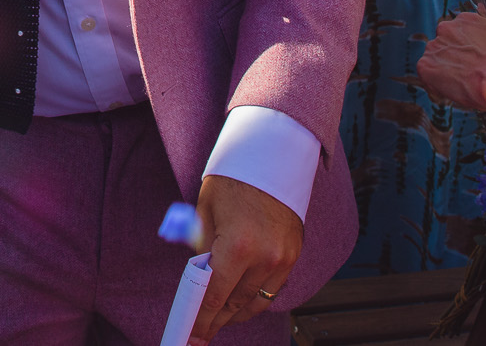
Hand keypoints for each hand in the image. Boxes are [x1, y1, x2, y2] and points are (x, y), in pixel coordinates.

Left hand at [189, 174, 301, 341]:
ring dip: (235, 314)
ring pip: (256, 301)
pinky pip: (272, 288)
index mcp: (237, 245)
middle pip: (236, 303)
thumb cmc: (233, 179)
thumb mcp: (205, 210)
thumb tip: (198, 276)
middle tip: (200, 332)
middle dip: (216, 320)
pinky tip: (240, 303)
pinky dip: (255, 298)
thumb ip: (201, 247)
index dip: (201, 318)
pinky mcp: (293, 255)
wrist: (272, 157)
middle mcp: (265, 257)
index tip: (191, 333)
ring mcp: (283, 258)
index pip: (214, 295)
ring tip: (218, 320)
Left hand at [417, 12, 485, 112]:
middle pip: (445, 44)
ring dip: (446, 69)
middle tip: (470, 73)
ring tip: (463, 83)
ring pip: (436, 59)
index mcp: (467, 20)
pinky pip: (427, 74)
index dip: (468, 49)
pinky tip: (454, 89)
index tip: (476, 60)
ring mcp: (434, 47)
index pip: (460, 33)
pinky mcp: (425, 65)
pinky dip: (436, 82)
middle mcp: (446, 28)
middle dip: (455, 57)